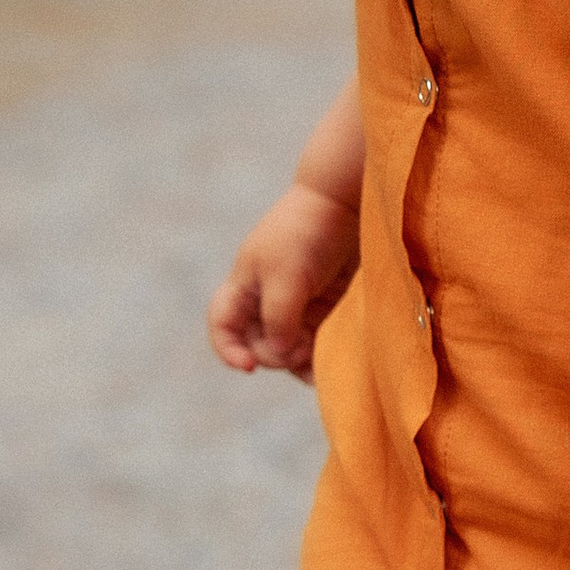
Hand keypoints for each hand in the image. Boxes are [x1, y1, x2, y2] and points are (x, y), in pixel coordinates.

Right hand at [208, 181, 358, 378]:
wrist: (347, 202)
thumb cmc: (306, 233)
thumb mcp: (286, 277)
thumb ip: (278, 319)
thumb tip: (281, 352)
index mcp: (245, 285)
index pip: (223, 325)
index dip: (228, 350)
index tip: (248, 368)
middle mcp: (267, 298)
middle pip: (260, 343)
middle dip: (276, 355)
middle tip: (301, 350)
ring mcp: (297, 303)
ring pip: (291, 347)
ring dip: (301, 361)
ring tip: (319, 366)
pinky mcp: (325, 305)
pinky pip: (318, 339)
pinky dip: (322, 354)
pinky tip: (332, 361)